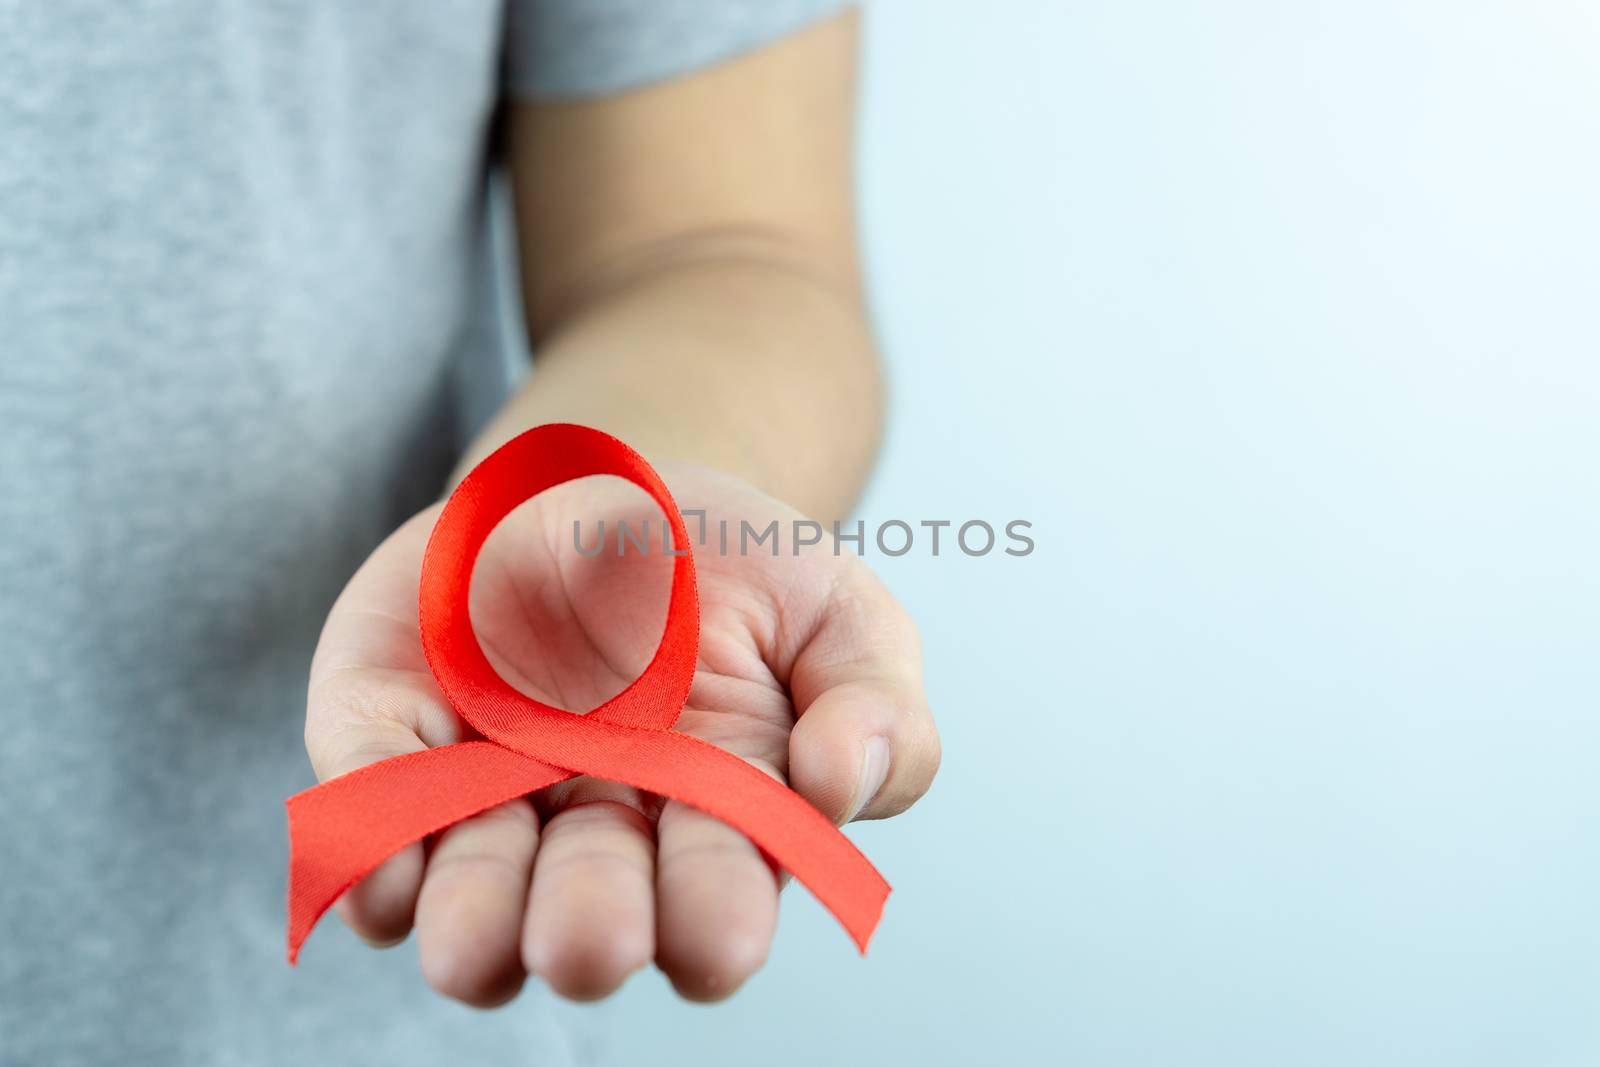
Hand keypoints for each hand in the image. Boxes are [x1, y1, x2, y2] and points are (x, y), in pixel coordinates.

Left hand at [302, 463, 938, 1004]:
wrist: (609, 475)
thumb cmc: (733, 564)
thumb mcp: (836, 608)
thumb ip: (876, 703)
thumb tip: (835, 790)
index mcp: (715, 818)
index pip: (716, 909)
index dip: (713, 922)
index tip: (718, 919)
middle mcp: (597, 833)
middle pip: (584, 926)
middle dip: (588, 933)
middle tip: (586, 931)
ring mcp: (487, 796)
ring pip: (466, 910)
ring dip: (471, 928)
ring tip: (474, 934)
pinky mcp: (390, 744)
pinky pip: (363, 819)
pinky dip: (362, 856)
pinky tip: (381, 876)